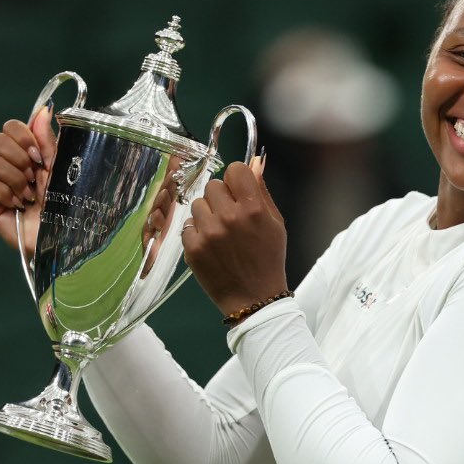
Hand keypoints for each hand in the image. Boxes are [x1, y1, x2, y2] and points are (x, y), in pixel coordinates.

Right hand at [0, 107, 56, 253]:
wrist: (65, 236)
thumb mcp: (61, 168)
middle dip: (20, 158)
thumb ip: (49, 141)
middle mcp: (12, 165)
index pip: (11, 127)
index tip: (40, 156)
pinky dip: (5, 194)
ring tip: (31, 196)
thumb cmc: (69, 205)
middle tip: (35, 177)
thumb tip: (42, 110)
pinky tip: (19, 205)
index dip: (23, 137)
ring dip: (17, 180)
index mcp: (30, 154)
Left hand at [182, 156, 288, 319]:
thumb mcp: (276, 224)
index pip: (235, 170)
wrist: (255, 298)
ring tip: (219, 232)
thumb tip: (254, 165)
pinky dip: (197, 233)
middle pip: (213, 185)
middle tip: (229, 216)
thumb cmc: (269, 259)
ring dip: (207, 214)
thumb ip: (262, 193)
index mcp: (253, 209)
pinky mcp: (192, 247)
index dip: (236, 178)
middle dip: (221, 197)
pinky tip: (210, 245)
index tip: (238, 190)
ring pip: (197, 204)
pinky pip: (187, 225)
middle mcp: (229, 217)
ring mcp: (208, 233)